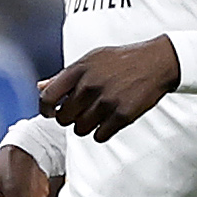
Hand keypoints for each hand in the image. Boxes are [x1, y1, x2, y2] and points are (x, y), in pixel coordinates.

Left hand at [39, 36, 180, 140]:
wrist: (156, 62)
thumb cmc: (120, 61)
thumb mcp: (90, 60)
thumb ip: (64, 75)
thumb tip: (40, 87)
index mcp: (78, 70)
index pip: (47, 98)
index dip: (45, 109)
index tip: (51, 112)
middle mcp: (90, 86)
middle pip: (63, 118)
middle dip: (69, 118)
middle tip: (81, 111)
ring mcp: (106, 101)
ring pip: (80, 129)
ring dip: (86, 126)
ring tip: (97, 114)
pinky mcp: (122, 115)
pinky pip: (100, 136)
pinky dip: (102, 132)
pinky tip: (108, 121)